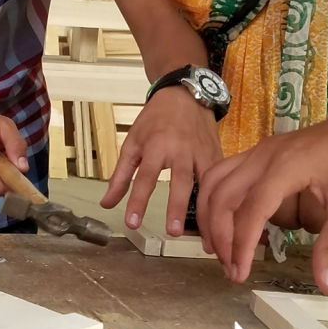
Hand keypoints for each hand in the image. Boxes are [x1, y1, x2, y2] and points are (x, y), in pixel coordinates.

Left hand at [101, 86, 223, 235]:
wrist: (185, 95)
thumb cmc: (155, 120)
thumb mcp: (133, 143)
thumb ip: (120, 176)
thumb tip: (107, 204)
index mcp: (157, 146)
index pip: (146, 178)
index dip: (138, 201)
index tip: (132, 223)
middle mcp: (182, 150)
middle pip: (180, 182)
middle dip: (177, 207)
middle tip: (173, 232)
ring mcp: (203, 152)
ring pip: (206, 181)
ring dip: (205, 206)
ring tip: (203, 231)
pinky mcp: (217, 154)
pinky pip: (220, 177)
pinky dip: (220, 196)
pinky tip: (220, 216)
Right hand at [196, 107, 327, 293]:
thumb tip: (326, 287)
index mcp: (286, 167)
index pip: (251, 210)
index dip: (240, 245)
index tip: (241, 275)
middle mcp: (265, 156)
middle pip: (222, 195)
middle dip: (220, 235)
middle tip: (231, 268)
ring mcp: (262, 151)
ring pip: (216, 181)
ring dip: (211, 215)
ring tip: (219, 249)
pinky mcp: (264, 152)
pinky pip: (227, 174)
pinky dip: (221, 200)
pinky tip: (235, 224)